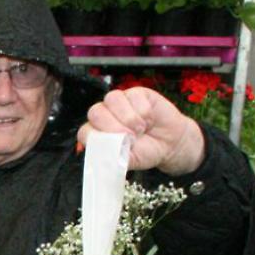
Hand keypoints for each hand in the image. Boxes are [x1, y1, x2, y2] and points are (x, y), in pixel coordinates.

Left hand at [78, 87, 204, 175]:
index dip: (99, 137)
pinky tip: (149, 119)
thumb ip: (113, 158)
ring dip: (129, 118)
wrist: (170, 143)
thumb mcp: (128, 161)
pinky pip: (133, 96)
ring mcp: (119, 102)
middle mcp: (104, 115)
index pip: (84, 131)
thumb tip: (102, 157)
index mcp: (97, 134)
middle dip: (114, 127)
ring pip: (112, 99)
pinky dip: (144, 111)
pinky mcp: (135, 93)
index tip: (115, 146)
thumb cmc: (145, 151)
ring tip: (141, 129)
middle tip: (131, 137)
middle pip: (95, 112)